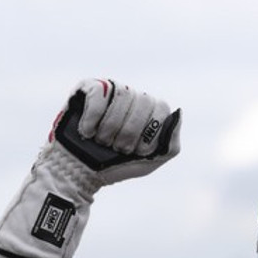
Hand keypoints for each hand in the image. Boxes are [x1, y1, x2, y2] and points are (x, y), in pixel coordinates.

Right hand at [0, 79, 180, 257]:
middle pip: (143, 101)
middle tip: (115, 148)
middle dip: (129, 133)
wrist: (80, 170)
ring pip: (122, 95)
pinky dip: (93, 117)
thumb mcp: (150, 161)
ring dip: (110, 127)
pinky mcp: (88, 87)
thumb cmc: (116, 165)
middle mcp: (133, 96)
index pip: (161, 108)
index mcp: (150, 110)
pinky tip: (87, 131)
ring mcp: (111, 89)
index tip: (136, 151)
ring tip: (100, 141)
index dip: (148, 135)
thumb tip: (178, 113)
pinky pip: (99, 93)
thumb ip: (170, 143)